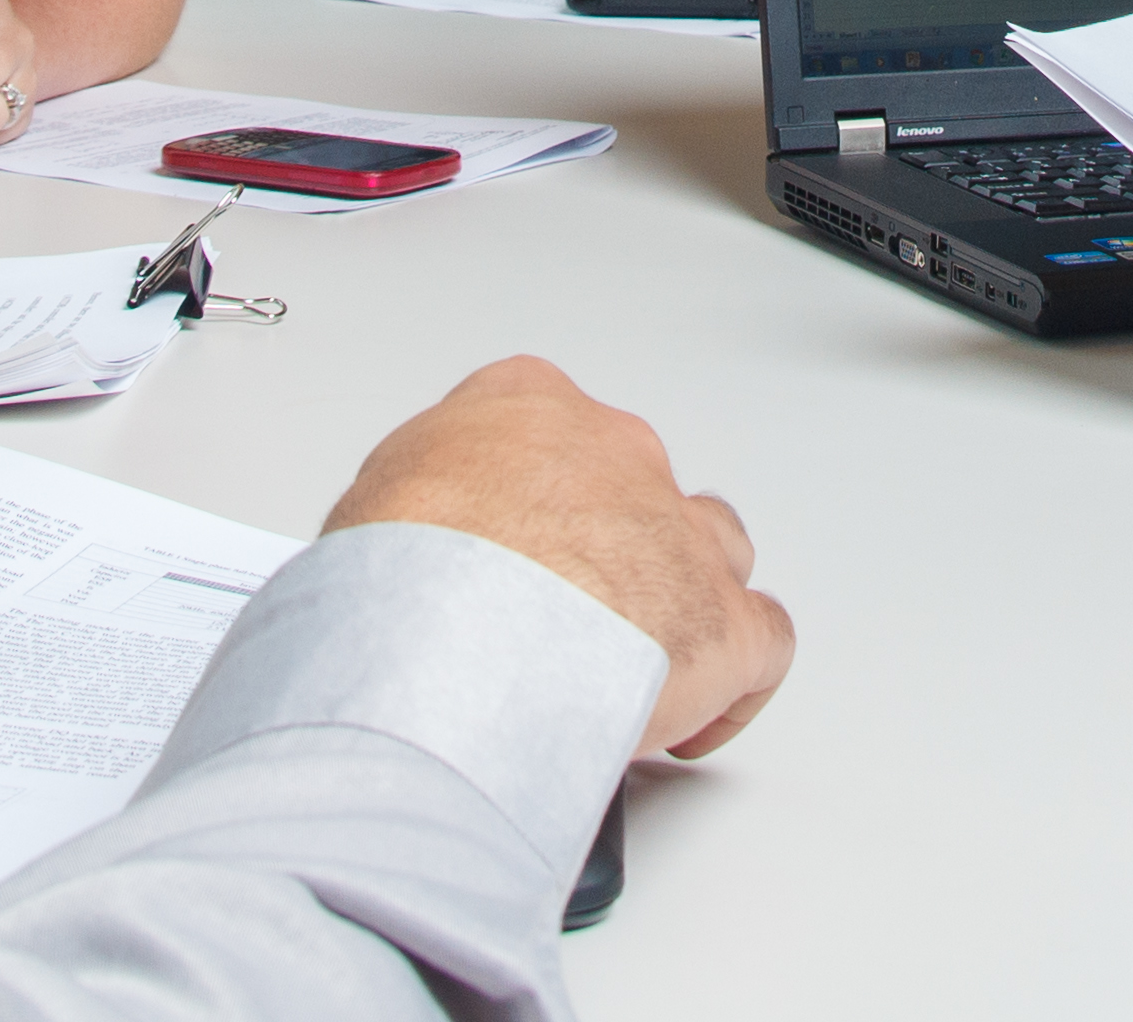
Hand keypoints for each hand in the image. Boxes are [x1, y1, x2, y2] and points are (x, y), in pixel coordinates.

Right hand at [328, 359, 796, 758]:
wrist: (451, 631)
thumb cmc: (400, 569)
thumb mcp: (369, 504)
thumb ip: (411, 514)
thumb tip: (400, 565)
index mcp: (525, 406)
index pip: (547, 433)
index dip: (532, 503)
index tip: (510, 557)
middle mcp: (616, 454)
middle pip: (634, 492)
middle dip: (607, 553)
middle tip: (556, 630)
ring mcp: (678, 533)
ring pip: (711, 551)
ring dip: (680, 602)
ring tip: (631, 671)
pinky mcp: (723, 621)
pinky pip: (763, 641)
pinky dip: (736, 684)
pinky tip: (691, 725)